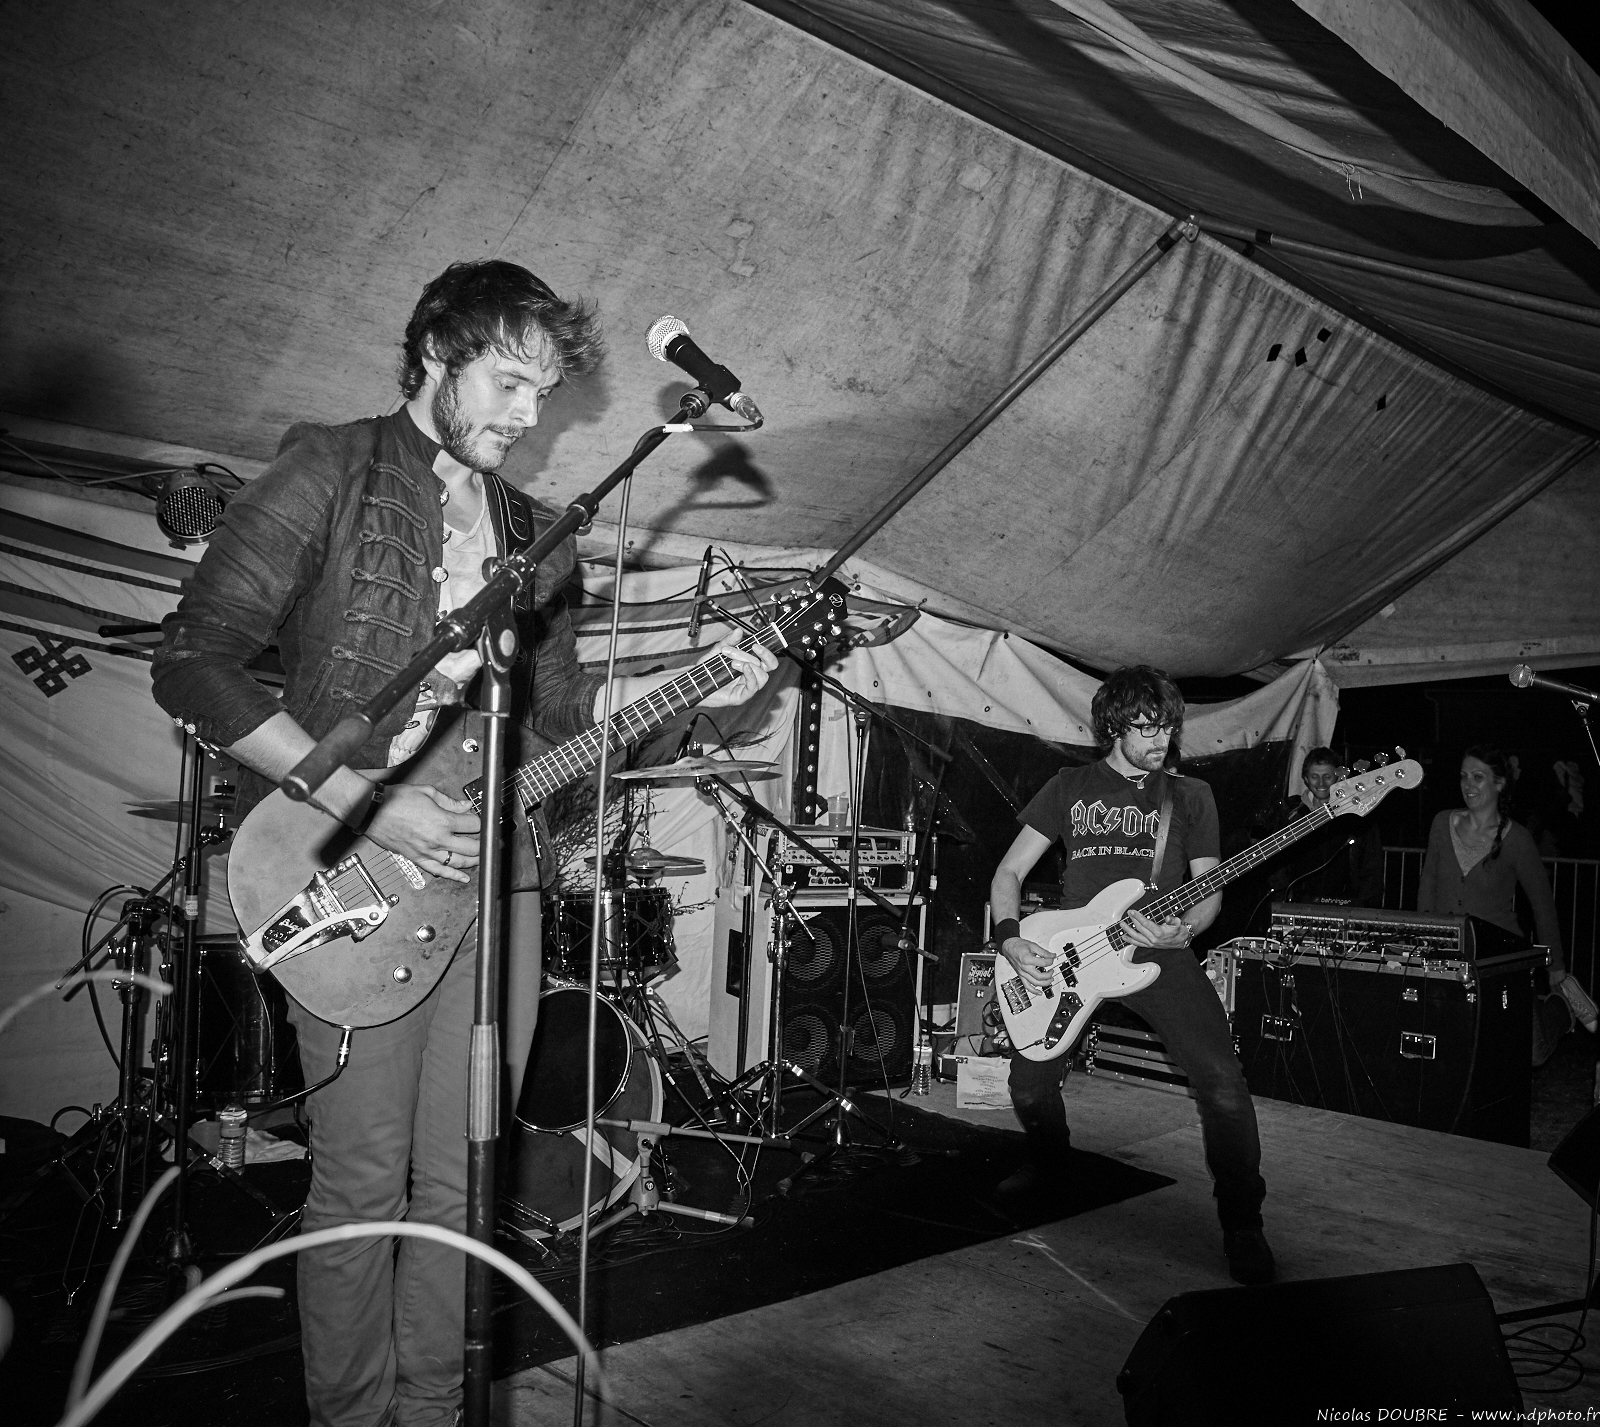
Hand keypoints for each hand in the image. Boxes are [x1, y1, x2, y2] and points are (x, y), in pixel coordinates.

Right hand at [364, 783, 479, 884]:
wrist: (372, 811)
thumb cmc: (395, 800)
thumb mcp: (426, 792)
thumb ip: (449, 801)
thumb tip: (464, 806)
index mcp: (442, 820)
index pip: (473, 824)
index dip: (482, 821)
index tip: (484, 820)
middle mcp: (437, 839)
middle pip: (472, 847)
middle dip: (483, 843)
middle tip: (490, 840)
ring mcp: (427, 851)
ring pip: (458, 862)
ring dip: (473, 860)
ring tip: (482, 857)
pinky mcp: (417, 858)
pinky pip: (439, 871)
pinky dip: (453, 876)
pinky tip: (464, 878)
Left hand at [698, 638, 777, 707]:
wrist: (694, 683)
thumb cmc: (707, 670)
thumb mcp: (717, 651)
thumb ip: (728, 641)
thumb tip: (738, 631)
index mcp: (750, 666)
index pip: (768, 660)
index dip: (767, 652)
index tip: (756, 643)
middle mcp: (751, 677)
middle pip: (768, 666)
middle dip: (761, 654)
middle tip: (753, 646)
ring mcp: (747, 687)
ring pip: (762, 676)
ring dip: (750, 664)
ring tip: (733, 662)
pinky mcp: (741, 697)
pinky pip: (753, 687)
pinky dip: (750, 675)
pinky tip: (743, 667)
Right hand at [1000, 935, 1054, 991]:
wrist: (1009, 947)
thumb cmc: (1018, 945)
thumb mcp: (1032, 945)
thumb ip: (1043, 952)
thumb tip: (1052, 956)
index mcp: (1027, 959)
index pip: (1043, 963)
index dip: (1050, 961)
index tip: (1052, 958)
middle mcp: (1024, 968)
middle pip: (1040, 976)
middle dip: (1049, 974)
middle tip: (1052, 970)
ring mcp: (1022, 973)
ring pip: (1035, 983)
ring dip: (1045, 983)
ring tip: (1050, 979)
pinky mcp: (1021, 976)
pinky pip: (1027, 986)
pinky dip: (1034, 991)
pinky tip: (1039, 992)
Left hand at [1123, 908, 1192, 950]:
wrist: (1181, 941)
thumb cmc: (1178, 931)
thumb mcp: (1178, 923)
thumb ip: (1172, 920)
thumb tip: (1167, 918)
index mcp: (1159, 933)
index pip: (1145, 923)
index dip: (1138, 917)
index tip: (1132, 912)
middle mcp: (1153, 939)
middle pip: (1140, 928)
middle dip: (1132, 920)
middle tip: (1128, 914)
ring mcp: (1150, 943)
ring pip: (1136, 937)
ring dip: (1128, 930)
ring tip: (1122, 925)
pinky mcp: (1149, 945)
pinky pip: (1138, 943)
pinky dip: (1130, 940)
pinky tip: (1124, 937)